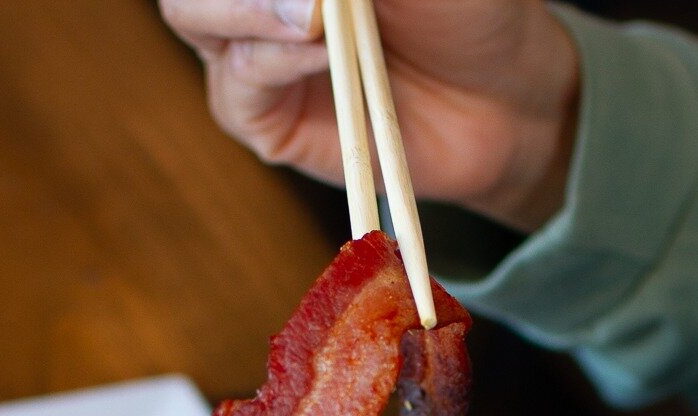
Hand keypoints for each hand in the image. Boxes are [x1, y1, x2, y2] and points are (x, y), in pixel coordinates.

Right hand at [158, 0, 581, 232]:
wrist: (503, 98)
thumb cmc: (465, 10)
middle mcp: (254, 1)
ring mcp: (250, 55)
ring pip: (194, 16)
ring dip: (249, 7)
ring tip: (316, 16)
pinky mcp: (265, 122)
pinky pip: (239, 83)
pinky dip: (274, 58)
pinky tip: (321, 49)